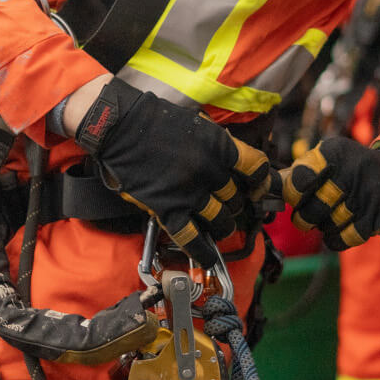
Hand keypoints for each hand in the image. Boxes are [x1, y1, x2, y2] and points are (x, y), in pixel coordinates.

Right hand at [75, 78, 272, 262]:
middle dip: (234, 204)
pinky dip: (203, 252)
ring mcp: (190, 193)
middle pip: (236, 199)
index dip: (260, 182)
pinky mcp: (169, 210)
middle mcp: (210, 171)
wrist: (119, 126)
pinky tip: (208, 259)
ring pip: (221, 221)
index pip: (257, 169)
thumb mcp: (196, 124)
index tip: (257, 188)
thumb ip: (215, 144)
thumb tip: (230, 162)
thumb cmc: (153, 120)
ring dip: (222, 226)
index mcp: (220, 147)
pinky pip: (193, 239)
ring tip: (218, 228)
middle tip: (227, 206)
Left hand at [279, 137, 379, 250]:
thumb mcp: (328, 160)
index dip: (292, 194)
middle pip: (310, 209)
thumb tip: (266, 186)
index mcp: (334, 152)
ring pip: (326, 226)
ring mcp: (368, 194)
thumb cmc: (351, 170)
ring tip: (330, 216)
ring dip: (323, 226)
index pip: (299, 180)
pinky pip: (344, 238)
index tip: (294, 197)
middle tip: (307, 214)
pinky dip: (336, 238)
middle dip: (304, 217)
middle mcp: (353, 170)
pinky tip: (339, 229)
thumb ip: (298, 172)